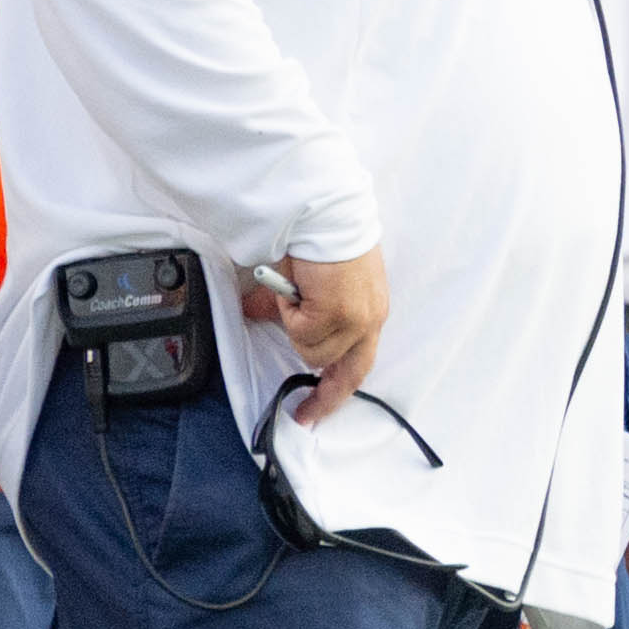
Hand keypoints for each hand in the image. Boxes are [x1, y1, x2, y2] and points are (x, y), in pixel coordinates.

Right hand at [248, 246, 389, 416]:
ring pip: (313, 351)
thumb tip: (257, 314)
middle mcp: (371, 319)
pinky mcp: (338, 314)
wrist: (325, 217)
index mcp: (371, 312)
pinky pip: (300, 331)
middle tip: (303, 411)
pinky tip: (296, 287)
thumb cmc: (321, 241)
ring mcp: (357, 319)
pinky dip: (288, 311)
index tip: (317, 411)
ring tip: (296, 295)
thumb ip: (294, 309)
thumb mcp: (311, 283)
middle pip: (344, 371)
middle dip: (323, 394)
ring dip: (294, 326)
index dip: (338, 391)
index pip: (359, 364)